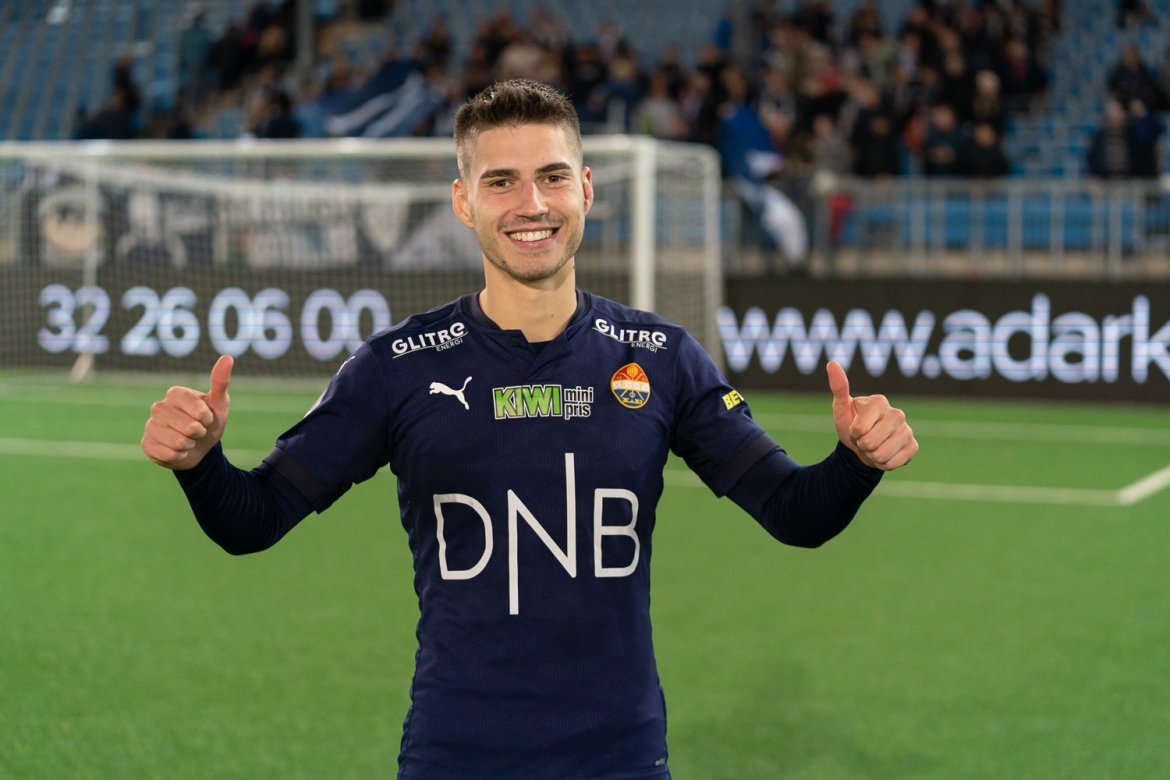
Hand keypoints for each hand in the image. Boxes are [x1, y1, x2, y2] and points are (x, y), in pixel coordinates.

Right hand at [141, 355, 233, 469]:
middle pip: (188, 427)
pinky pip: (169, 454)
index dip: (206, 417)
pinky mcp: (146, 444)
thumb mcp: (219, 404)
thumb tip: (228, 357)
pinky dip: (180, 456)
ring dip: (190, 445)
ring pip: (178, 442)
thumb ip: (221, 382)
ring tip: (188, 441)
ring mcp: (150, 425)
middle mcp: (159, 407)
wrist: (199, 449)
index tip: (207, 418)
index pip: (196, 408)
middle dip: (199, 433)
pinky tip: (178, 451)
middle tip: (198, 431)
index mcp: (175, 393)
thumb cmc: (209, 423)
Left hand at [827, 360, 917, 470]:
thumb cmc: (851, 425)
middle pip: (870, 443)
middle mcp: (898, 413)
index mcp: (880, 401)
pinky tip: (884, 454)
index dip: (853, 433)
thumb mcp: (840, 409)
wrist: (863, 446)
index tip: (855, 427)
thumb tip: (832, 362)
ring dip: (872, 456)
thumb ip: (838, 387)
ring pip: (882, 455)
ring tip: (873, 447)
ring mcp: (908, 430)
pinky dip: (884, 464)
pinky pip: (894, 463)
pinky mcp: (913, 446)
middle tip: (864, 439)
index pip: (859, 429)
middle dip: (862, 446)